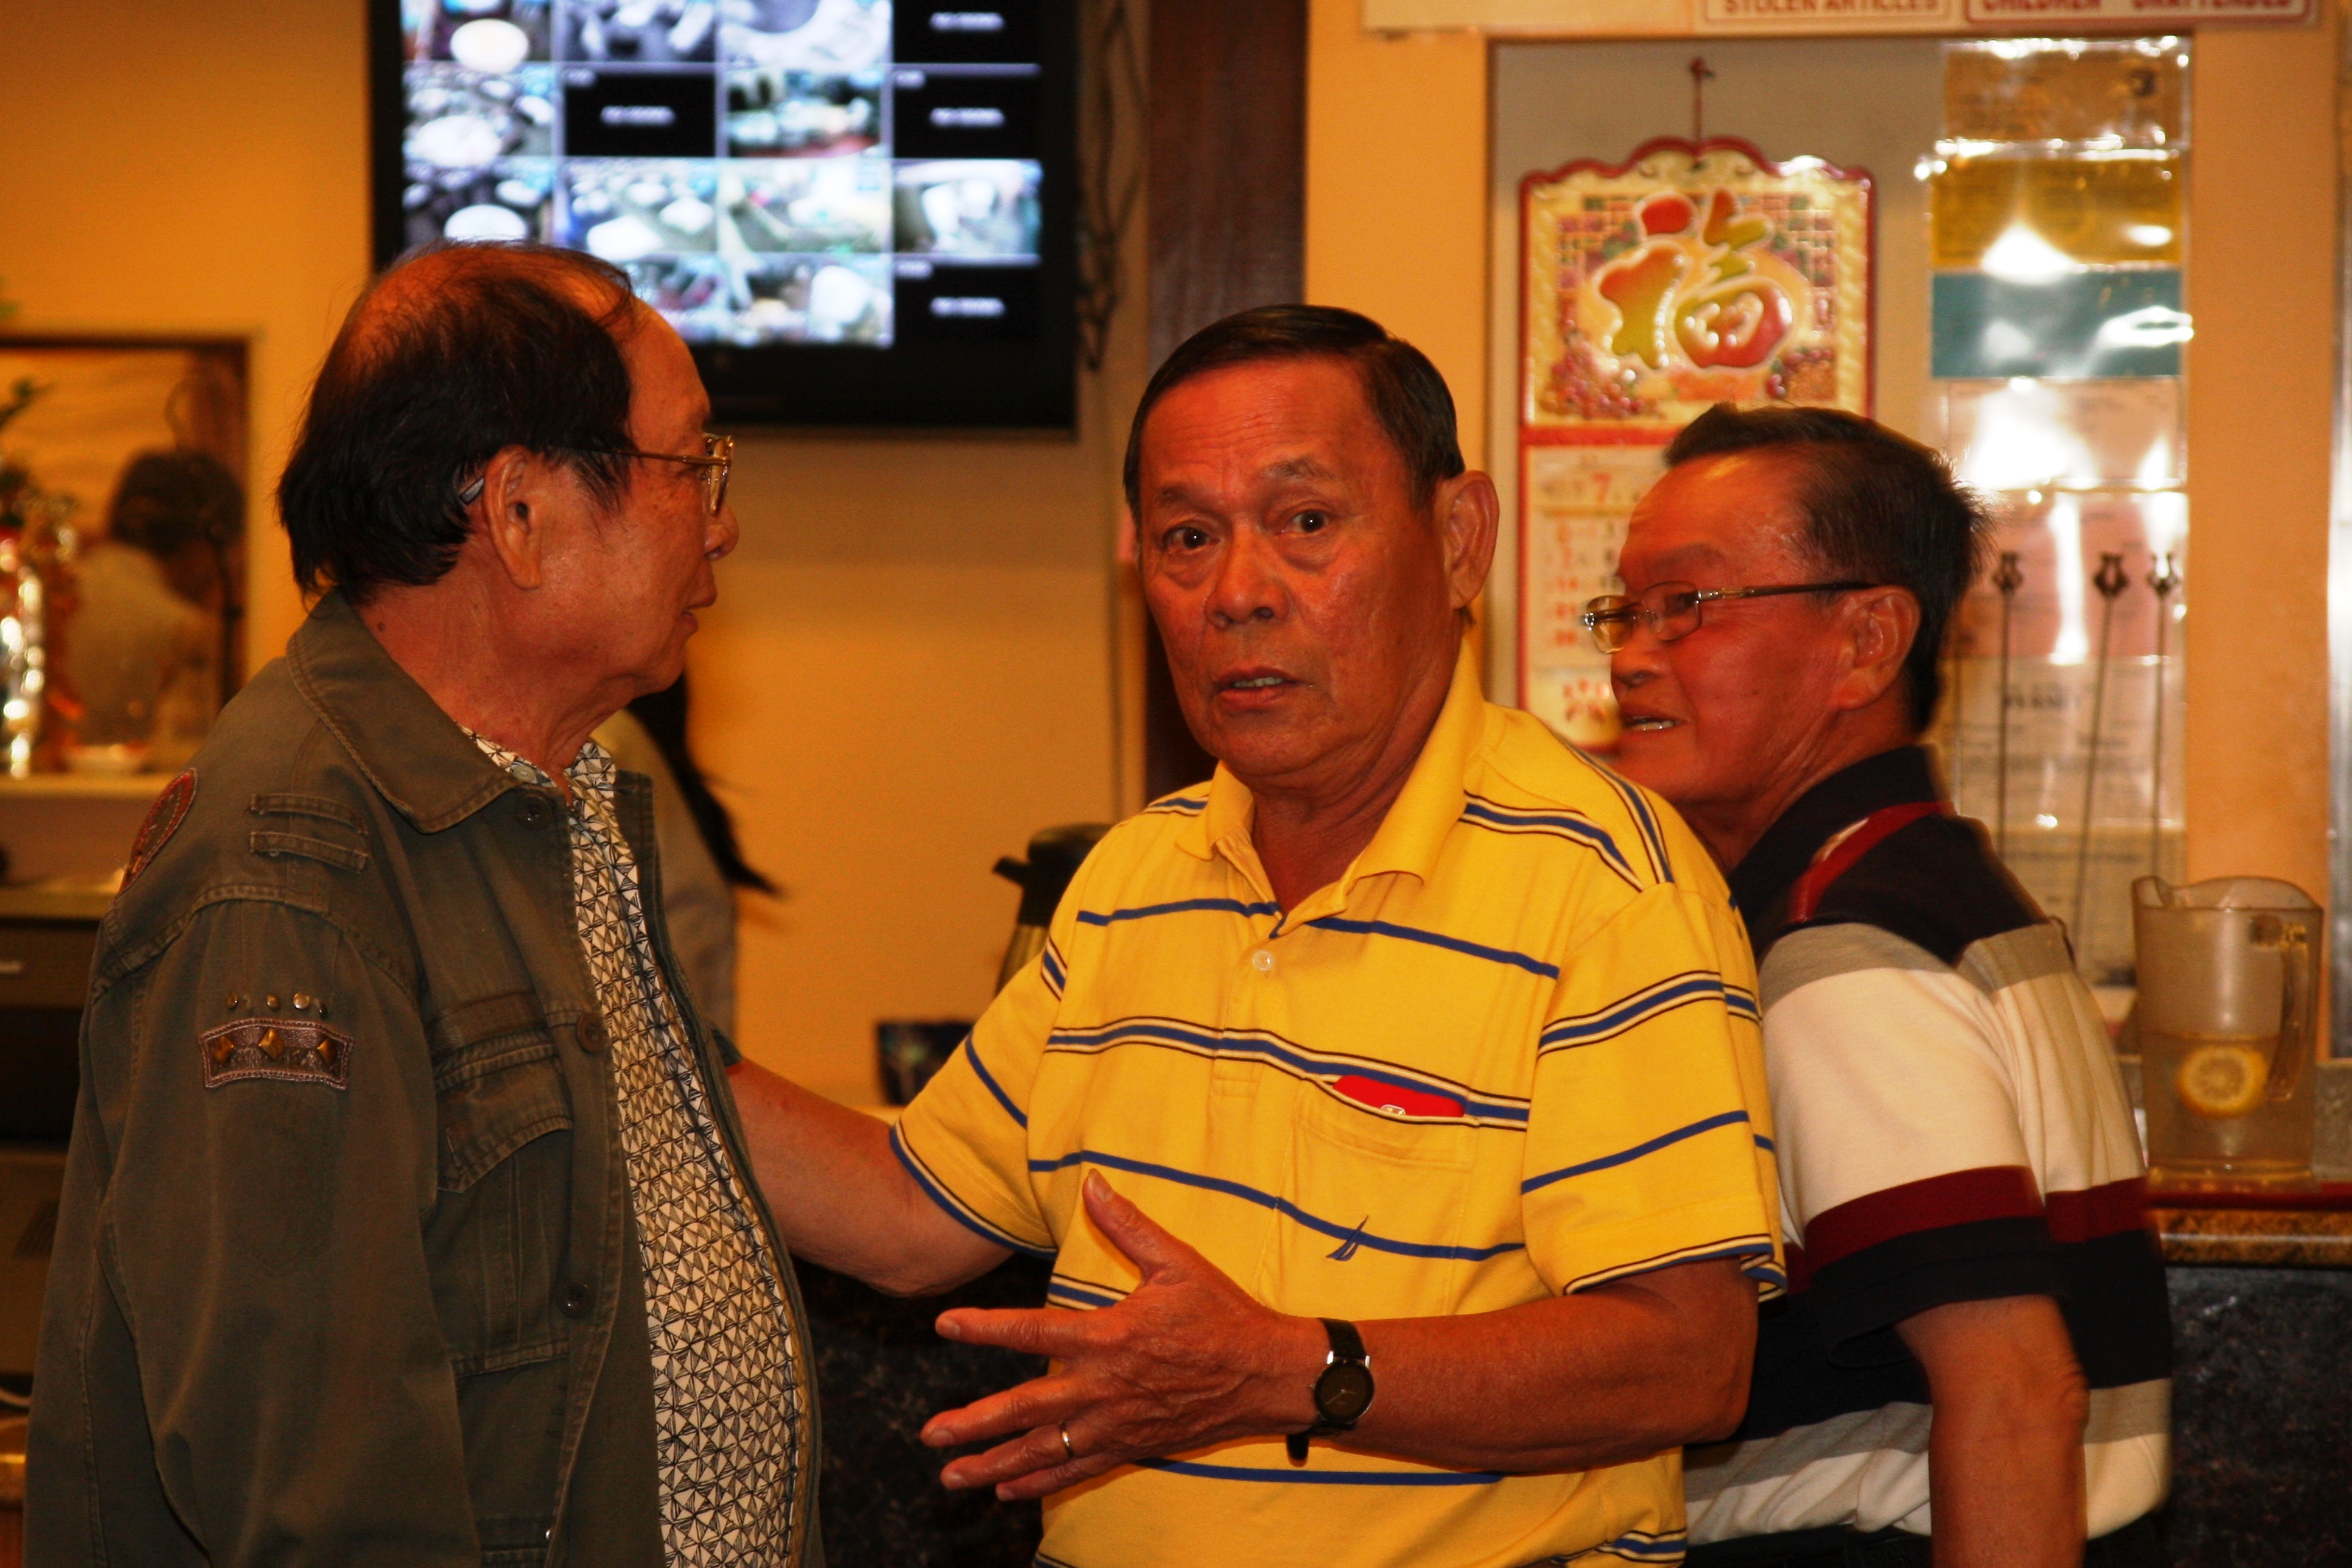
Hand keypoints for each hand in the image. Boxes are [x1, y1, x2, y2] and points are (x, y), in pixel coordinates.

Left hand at [919, 1170, 1320, 1499]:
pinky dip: (1039, 1483)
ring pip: (1045, 1450)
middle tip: (930, 1434)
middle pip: (1026, 1408)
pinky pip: (1077, 1471)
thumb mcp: (1177, 1262)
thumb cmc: (1223, 1315)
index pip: (1034, 1330)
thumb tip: (1092, 1181)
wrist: (1270, 1375)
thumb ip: (1128, 1224)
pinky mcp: (1132, 1446)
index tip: (944, 1326)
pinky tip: (1006, 1491)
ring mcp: (1117, 1424)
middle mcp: (1105, 1387)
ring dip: (994, 1464)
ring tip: (951, 1476)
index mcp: (1111, 1336)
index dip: (985, 1328)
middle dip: (975, 1423)